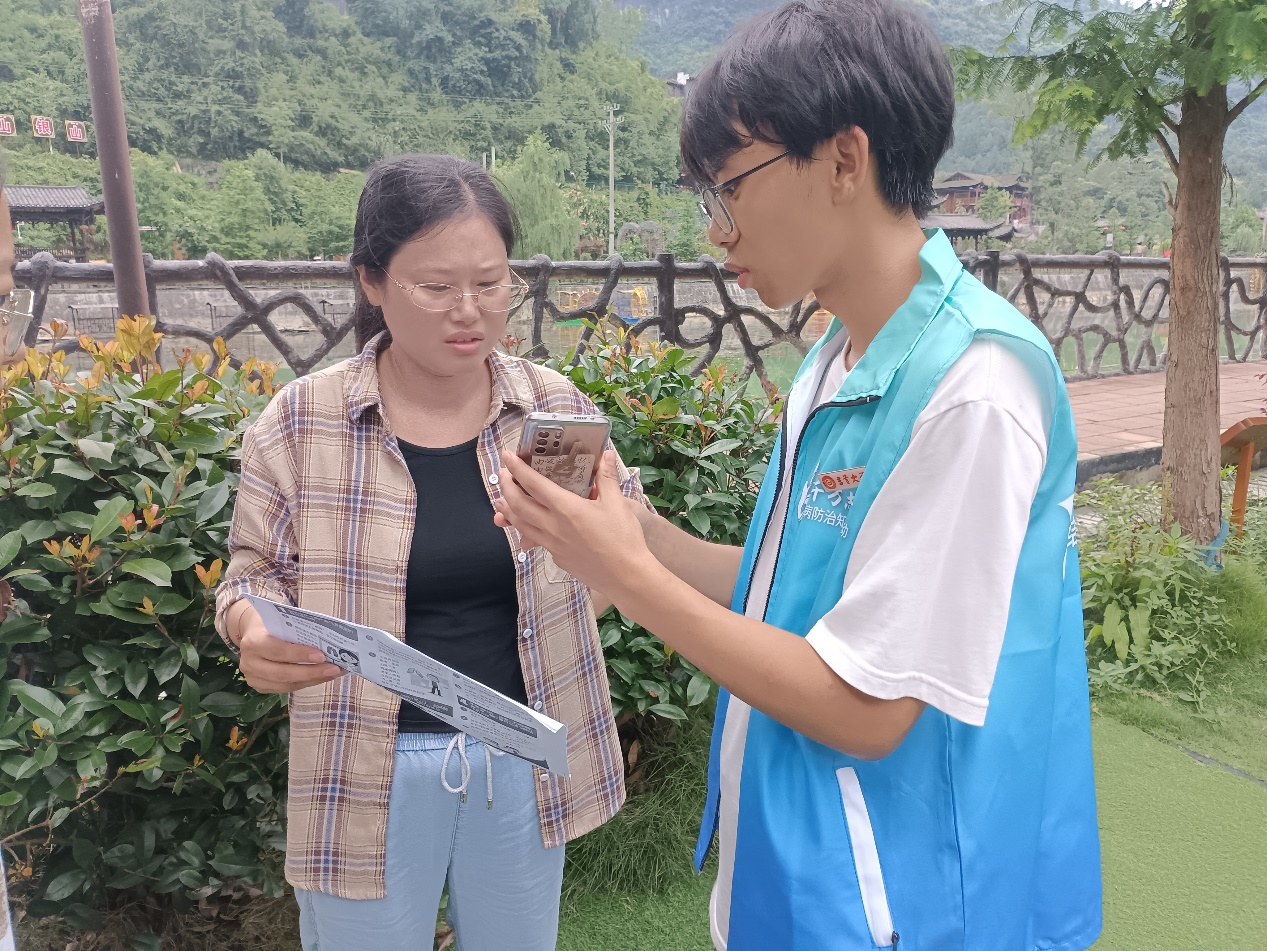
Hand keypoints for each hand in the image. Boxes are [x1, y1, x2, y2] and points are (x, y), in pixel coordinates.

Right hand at [232, 602, 344, 693]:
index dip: (300, 655)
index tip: (322, 656)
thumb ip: (297, 631)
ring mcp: (253, 678)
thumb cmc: (272, 624)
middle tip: (334, 669)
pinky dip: (306, 683)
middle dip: (311, 672)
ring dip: (313, 679)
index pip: (278, 651)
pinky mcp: (260, 687)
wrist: (253, 633)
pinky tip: (322, 677)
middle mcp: (249, 663)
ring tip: (334, 673)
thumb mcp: (281, 621)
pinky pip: (286, 688)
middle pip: (283, 673)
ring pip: (286, 684)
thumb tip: (328, 641)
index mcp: (253, 642)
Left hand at [494, 450, 651, 601]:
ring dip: (507, 510)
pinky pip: (535, 540)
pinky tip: (527, 526)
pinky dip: (525, 529)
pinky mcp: (557, 557)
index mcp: (566, 508)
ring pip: (521, 524)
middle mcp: (553, 526)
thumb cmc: (623, 539)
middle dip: (506, 488)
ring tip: (499, 501)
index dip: (517, 468)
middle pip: (518, 505)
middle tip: (502, 475)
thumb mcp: (617, 504)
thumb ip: (607, 478)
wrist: (626, 577)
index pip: (534, 484)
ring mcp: (552, 544)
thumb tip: (605, 455)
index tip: (507, 456)